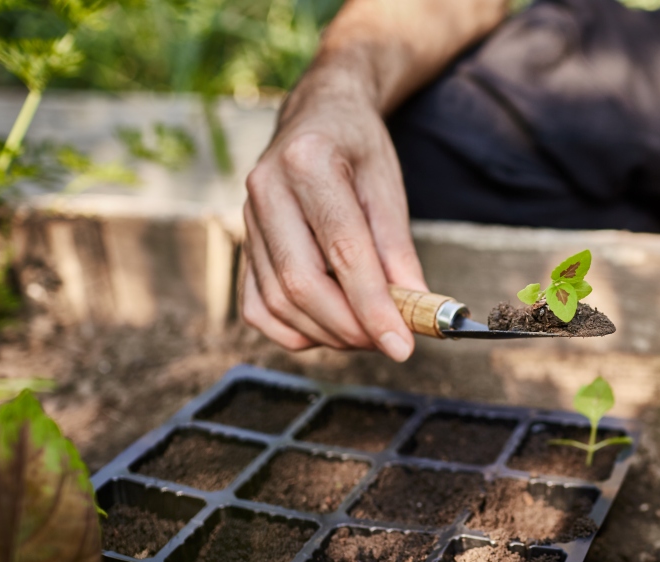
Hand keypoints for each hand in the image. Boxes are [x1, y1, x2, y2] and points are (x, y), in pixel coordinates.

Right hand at [241, 66, 426, 359]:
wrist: (318, 116)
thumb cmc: (358, 150)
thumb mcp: (389, 189)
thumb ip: (399, 253)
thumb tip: (417, 312)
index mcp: (310, 162)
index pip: (343, 251)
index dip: (374, 306)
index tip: (403, 345)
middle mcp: (266, 188)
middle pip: (301, 283)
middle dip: (349, 327)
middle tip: (387, 341)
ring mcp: (245, 218)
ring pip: (278, 301)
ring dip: (326, 333)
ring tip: (367, 334)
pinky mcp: (242, 244)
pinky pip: (257, 307)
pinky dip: (293, 331)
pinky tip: (329, 328)